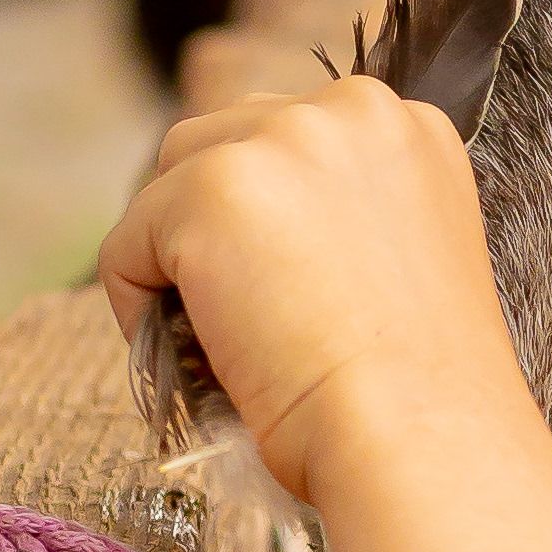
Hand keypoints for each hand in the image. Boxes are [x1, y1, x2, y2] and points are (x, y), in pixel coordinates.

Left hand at [99, 38, 522, 506]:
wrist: (422, 440)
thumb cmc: (423, 394)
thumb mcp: (406, 265)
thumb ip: (345, 218)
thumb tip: (254, 238)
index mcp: (409, 126)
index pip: (292, 138)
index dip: (274, 221)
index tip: (284, 291)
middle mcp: (351, 110)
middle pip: (224, 141)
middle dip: (216, 227)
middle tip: (240, 320)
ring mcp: (280, 141)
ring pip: (169, 184)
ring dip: (176, 258)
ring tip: (219, 341)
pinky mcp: (211, 190)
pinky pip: (128, 245)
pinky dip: (138, 307)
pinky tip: (197, 362)